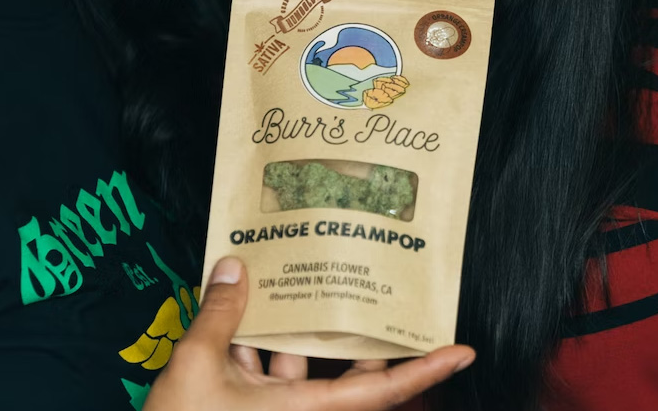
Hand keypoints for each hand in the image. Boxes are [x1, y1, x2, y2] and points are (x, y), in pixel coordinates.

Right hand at [143, 257, 474, 410]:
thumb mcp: (195, 365)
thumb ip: (220, 314)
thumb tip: (237, 266)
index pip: (382, 390)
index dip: (425, 371)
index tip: (462, 351)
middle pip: (349, 375)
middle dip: (359, 336)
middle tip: (371, 292)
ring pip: (300, 370)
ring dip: (293, 331)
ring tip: (294, 279)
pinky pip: (266, 378)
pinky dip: (255, 348)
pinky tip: (239, 310)